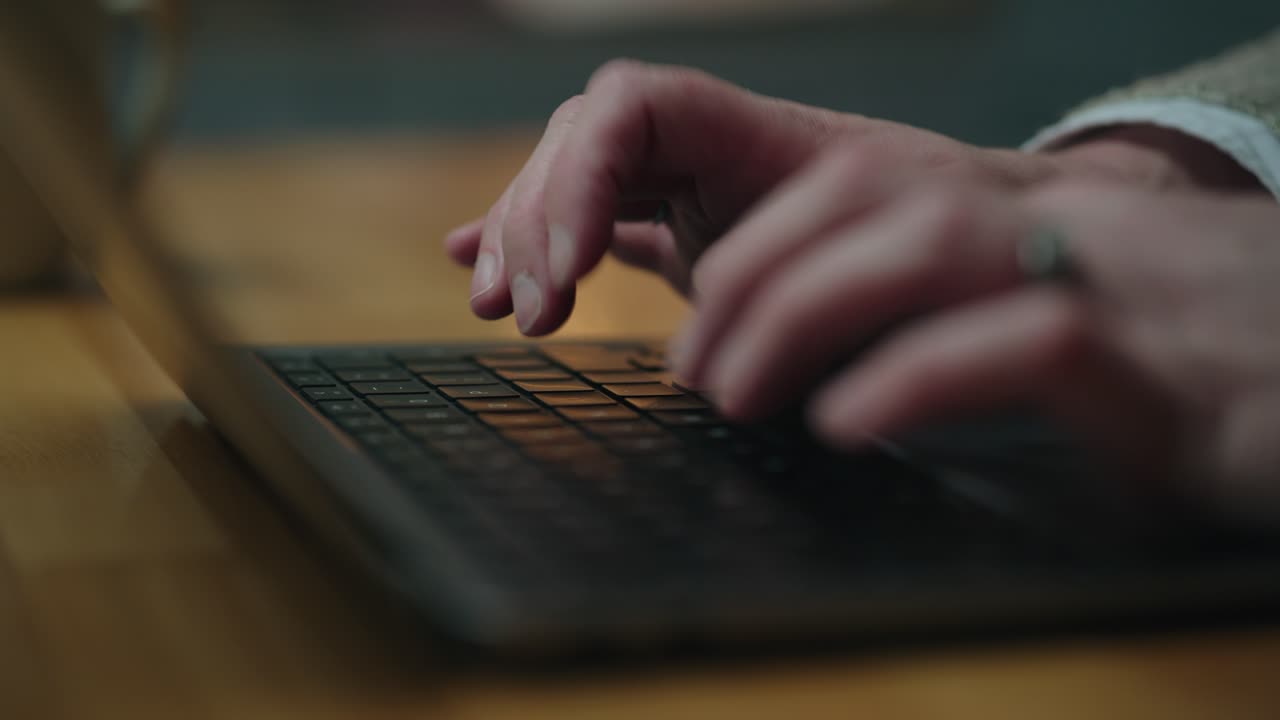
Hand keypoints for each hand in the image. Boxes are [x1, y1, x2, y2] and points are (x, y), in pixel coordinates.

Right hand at [443, 61, 1208, 334]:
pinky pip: (591, 223)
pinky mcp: (680, 229)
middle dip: (535, 221)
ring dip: (520, 238)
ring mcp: (688, 186)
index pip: (631, 106)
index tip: (571, 271)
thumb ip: (818, 281)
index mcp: (754, 134)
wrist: (975, 250)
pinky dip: (536, 242)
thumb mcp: (885, 267)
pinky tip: (479, 262)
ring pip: (571, 183)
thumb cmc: (945, 253)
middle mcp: (710, 149)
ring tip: (498, 306)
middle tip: (530, 313)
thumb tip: (758, 340)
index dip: (579, 176)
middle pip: (579, 142)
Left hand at [672, 169, 1279, 516]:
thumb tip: (831, 368)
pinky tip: (847, 421)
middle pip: (873, 198)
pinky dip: (918, 376)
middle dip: (757, 274)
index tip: (702, 324)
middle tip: (695, 365)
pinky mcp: (1165, 367)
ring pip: (935, 243)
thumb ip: (954, 327)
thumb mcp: (1065, 331)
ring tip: (737, 389)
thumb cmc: (1202, 369)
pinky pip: (1027, 343)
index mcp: (1030, 220)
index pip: (864, 186)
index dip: (761, 243)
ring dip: (808, 311)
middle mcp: (1066, 228)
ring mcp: (1119, 284)